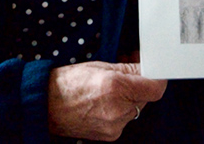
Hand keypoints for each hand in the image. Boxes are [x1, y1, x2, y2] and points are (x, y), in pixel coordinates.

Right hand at [47, 61, 166, 140]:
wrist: (46, 106)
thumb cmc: (68, 83)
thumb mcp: (100, 66)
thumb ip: (129, 68)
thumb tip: (146, 67)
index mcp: (116, 88)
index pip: (155, 87)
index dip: (157, 77)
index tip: (153, 71)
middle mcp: (118, 110)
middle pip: (146, 97)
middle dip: (139, 85)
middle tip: (125, 73)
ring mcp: (115, 126)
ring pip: (136, 109)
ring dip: (129, 98)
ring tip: (109, 88)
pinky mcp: (111, 136)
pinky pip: (125, 119)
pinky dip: (120, 110)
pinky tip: (104, 102)